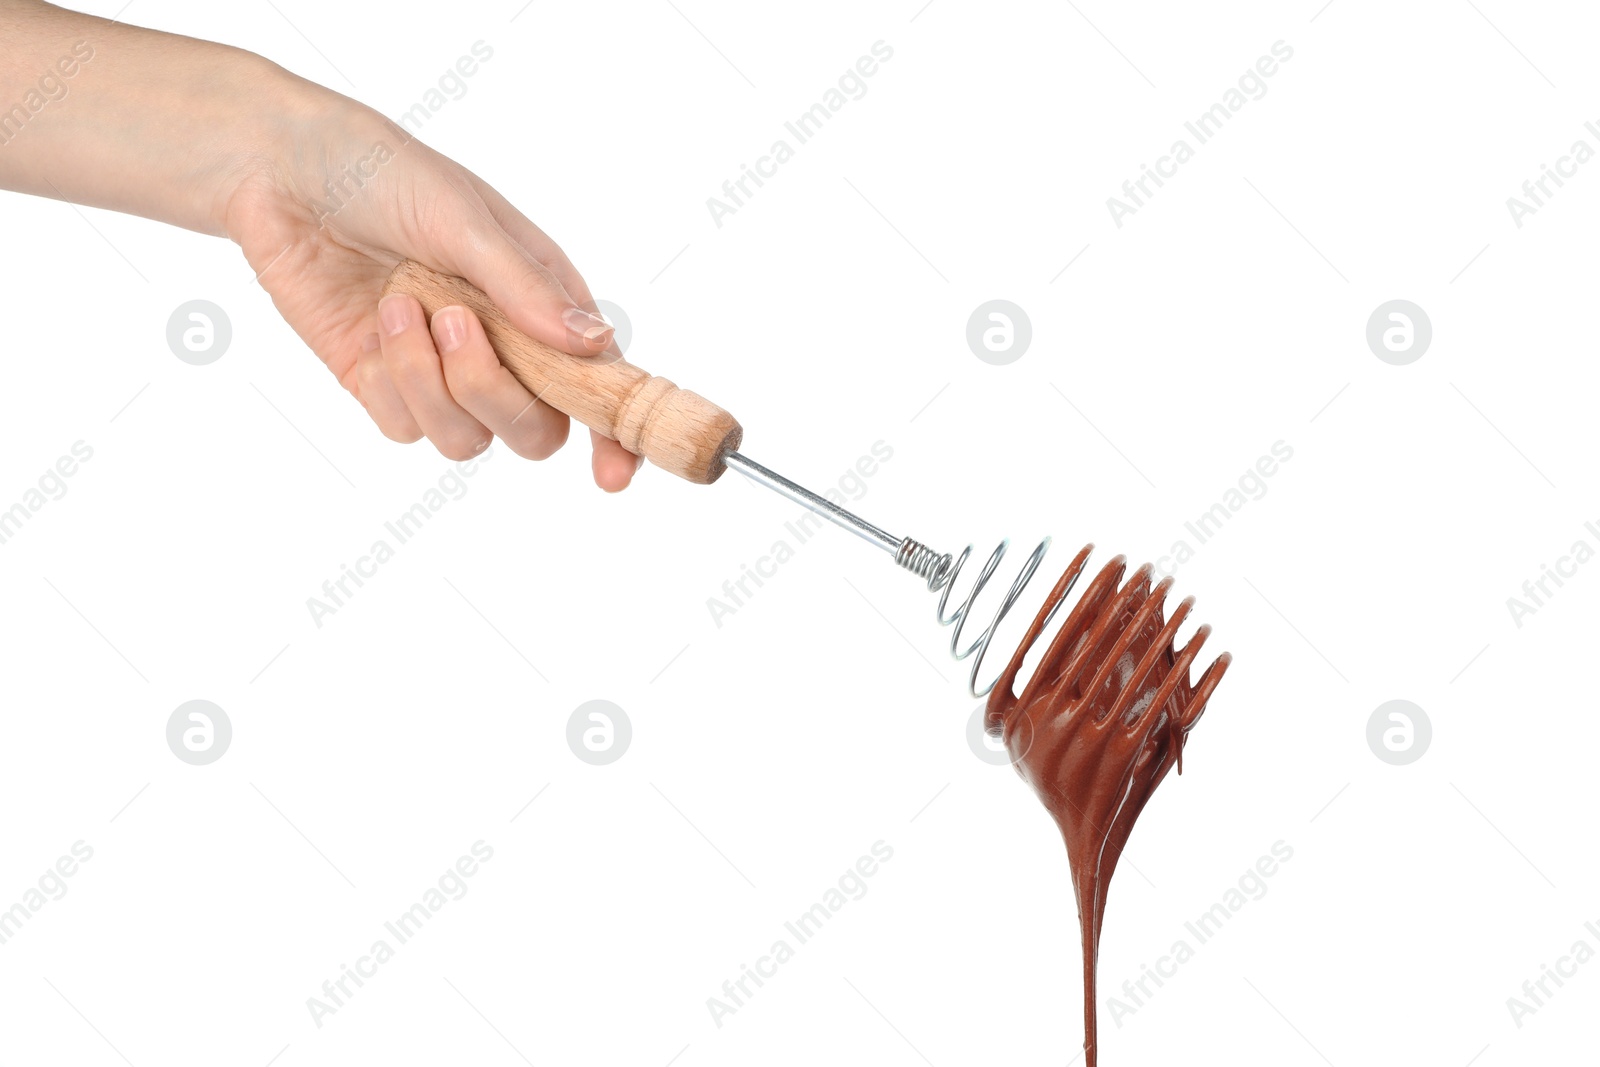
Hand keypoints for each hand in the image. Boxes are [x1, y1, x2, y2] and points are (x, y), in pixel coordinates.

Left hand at [222, 95, 639, 489]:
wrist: (282, 170)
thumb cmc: (385, 174)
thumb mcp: (464, 220)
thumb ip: (527, 290)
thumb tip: (598, 345)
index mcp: (544, 304)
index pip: (596, 383)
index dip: (613, 433)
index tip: (612, 471)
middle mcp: (503, 347)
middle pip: (535, 430)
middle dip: (497, 394)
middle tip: (456, 325)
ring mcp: (443, 371)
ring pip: (466, 436)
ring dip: (432, 380)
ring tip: (401, 305)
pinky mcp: (384, 383)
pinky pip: (405, 426)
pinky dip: (393, 380)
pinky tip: (378, 320)